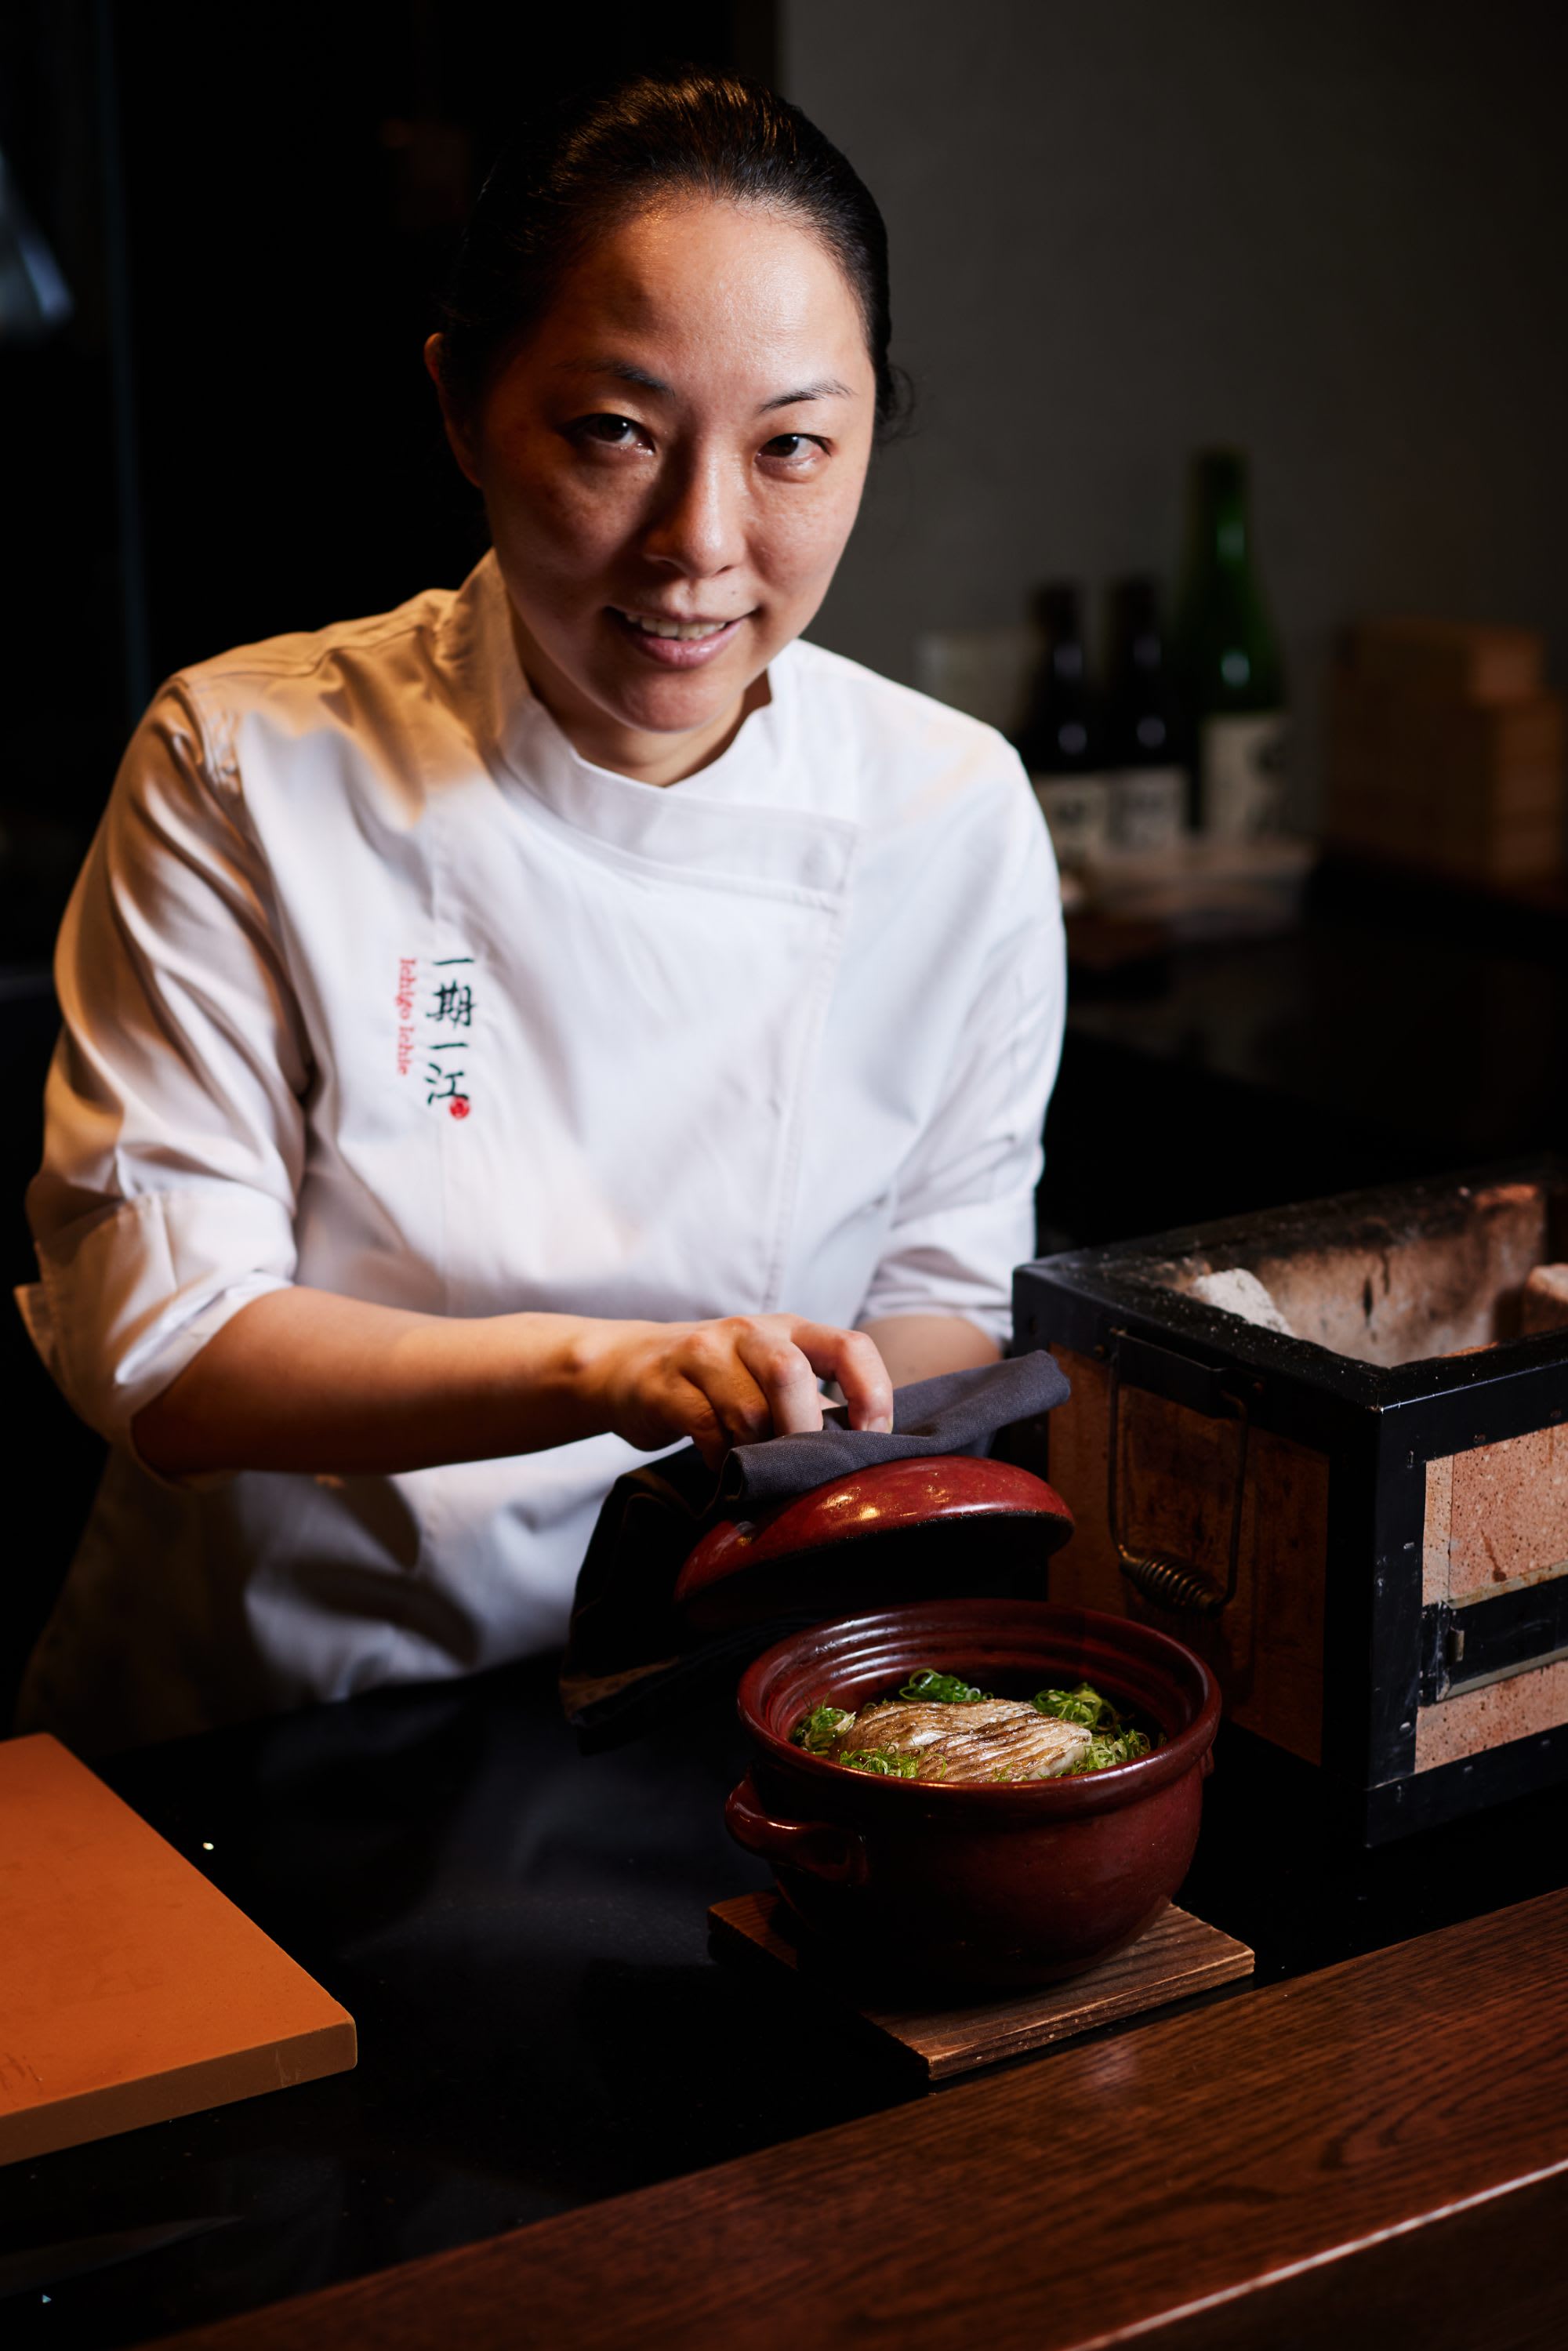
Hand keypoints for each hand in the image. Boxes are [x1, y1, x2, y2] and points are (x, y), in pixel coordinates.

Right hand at [583, 1314, 894, 1470]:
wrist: (630, 1366)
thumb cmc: (720, 1382)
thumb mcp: (770, 1375)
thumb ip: (813, 1401)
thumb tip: (864, 1452)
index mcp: (791, 1329)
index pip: (850, 1347)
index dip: (872, 1395)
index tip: (871, 1439)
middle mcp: (750, 1331)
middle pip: (789, 1373)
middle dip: (803, 1429)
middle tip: (803, 1466)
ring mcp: (704, 1352)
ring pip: (747, 1410)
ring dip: (757, 1450)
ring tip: (753, 1462)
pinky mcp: (666, 1384)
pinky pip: (707, 1429)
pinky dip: (721, 1457)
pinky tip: (720, 1461)